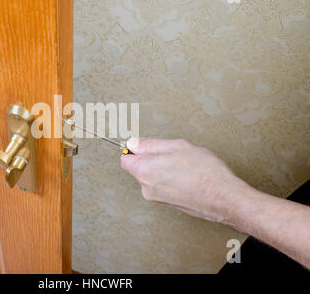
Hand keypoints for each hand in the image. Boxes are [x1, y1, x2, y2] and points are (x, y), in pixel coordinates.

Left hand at [121, 138, 255, 223]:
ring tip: (183, 166)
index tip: (144, 146)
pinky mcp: (168, 204)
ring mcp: (157, 198)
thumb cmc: (205, 173)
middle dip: (151, 159)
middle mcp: (146, 188)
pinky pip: (162, 187)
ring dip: (162, 170)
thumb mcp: (177, 146)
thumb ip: (150, 144)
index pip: (125, 159)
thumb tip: (134, 143)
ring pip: (151, 178)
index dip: (134, 150)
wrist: (224, 198)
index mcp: (145, 171)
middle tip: (172, 154)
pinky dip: (170, 180)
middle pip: (138, 168)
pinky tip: (187, 176)